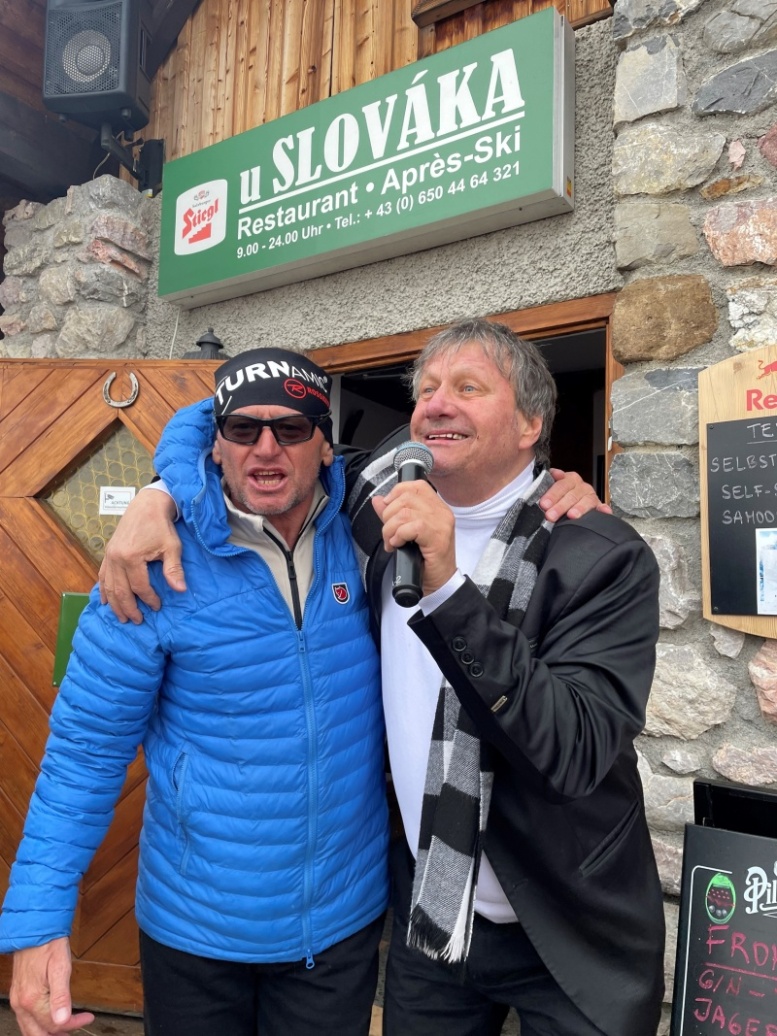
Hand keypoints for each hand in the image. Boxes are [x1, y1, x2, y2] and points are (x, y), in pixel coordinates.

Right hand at [10, 939, 94, 1035]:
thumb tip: (63, 1020)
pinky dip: (38, 1025)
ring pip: (30, 1029)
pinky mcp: (18, 995)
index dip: (73, 1024)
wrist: (34, 929)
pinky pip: (26, 1019)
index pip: (54, 1025)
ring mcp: (18, 1000)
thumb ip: (62, 996)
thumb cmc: (49, 945)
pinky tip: (49, 1020)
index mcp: (32, 999)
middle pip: (38, 1034)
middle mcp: (21, 1003)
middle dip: (58, 1035)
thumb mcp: (61, 967)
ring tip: (65, 1028)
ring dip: (47, 1033)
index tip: (87, 1018)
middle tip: (75, 1029)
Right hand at [98, 487, 183, 623]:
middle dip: (128, 608)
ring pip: (108, 586)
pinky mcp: (108, 553)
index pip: (139, 587)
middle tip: (137, 621)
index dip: (149, 599)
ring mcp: (109, 555)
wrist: (147, 505)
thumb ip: (174, 569)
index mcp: (131, 557)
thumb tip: (181, 590)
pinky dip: (103, 590)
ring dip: (114, 604)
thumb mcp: (172, 547)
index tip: (157, 607)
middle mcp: (116, 558)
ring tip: (122, 618)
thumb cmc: (161, 526)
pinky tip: (105, 601)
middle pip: (120, 591)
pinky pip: (102, 576)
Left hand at [372, 480, 455, 596]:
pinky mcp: (438, 537)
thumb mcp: (406, 533)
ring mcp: (442, 524)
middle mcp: (442, 512)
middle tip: (389, 533)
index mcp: (436, 507)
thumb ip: (392, 514)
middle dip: (389, 515)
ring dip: (390, 528)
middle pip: (406, 497)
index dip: (396, 493)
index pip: (416, 486)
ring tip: (392, 542)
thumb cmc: (424, 560)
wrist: (439, 582)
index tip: (388, 512)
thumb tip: (378, 499)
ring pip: (405, 512)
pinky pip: (412, 527)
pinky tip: (398, 545)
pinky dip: (399, 535)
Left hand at [540, 469, 611, 522]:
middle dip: (560, 506)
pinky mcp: (598, 506)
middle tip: (550, 516)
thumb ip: (550, 480)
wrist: (569, 500)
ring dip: (579, 508)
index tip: (544, 504)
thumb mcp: (552, 485)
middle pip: (572, 495)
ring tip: (571, 516)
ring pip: (586, 502)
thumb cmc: (558, 495)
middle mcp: (582, 486)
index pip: (561, 485)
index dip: (552, 494)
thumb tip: (555, 473)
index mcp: (570, 479)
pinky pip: (602, 507)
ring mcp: (591, 496)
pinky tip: (604, 511)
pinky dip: (603, 509)